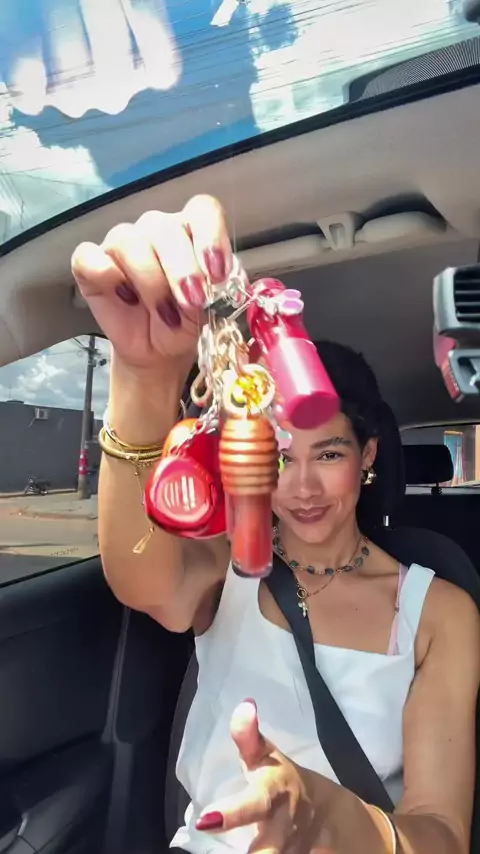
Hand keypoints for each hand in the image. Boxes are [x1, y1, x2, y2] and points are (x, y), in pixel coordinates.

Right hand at [71, 195, 232, 374]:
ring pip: (130, 242)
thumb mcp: (211, 311)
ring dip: (151, 281)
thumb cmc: (186, 322)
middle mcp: (157, 230)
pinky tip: (125, 297)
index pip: (203, 210)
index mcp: (192, 231)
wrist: (158, 351)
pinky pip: (88, 256)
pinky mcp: (90, 263)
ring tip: (166, 314)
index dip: (211, 237)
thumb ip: (218, 290)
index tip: (218, 272)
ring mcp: (121, 243)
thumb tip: (218, 283)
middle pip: (165, 229)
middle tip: (194, 302)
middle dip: (182, 269)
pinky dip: (105, 274)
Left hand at [195, 700, 328, 853]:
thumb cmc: (287, 782)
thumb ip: (249, 737)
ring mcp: (293, 852)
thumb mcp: (269, 757)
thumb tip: (243, 705)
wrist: (335, 819)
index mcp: (273, 796)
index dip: (231, 814)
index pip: (252, 805)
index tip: (206, 820)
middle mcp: (283, 830)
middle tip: (208, 834)